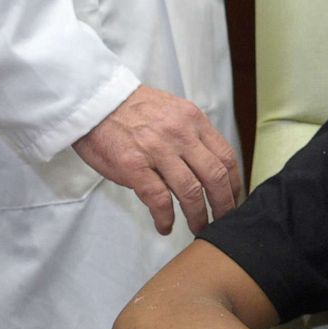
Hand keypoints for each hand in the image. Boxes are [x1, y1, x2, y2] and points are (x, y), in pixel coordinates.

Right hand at [72, 85, 240, 234]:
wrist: (92, 100)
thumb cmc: (130, 109)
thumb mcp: (171, 111)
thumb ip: (191, 135)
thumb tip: (208, 166)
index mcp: (193, 120)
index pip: (226, 156)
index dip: (234, 183)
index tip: (234, 198)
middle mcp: (180, 134)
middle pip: (215, 176)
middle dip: (224, 204)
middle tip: (224, 220)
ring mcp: (157, 149)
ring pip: (191, 191)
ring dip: (198, 215)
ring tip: (199, 228)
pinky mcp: (133, 165)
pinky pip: (158, 198)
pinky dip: (165, 217)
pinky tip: (165, 225)